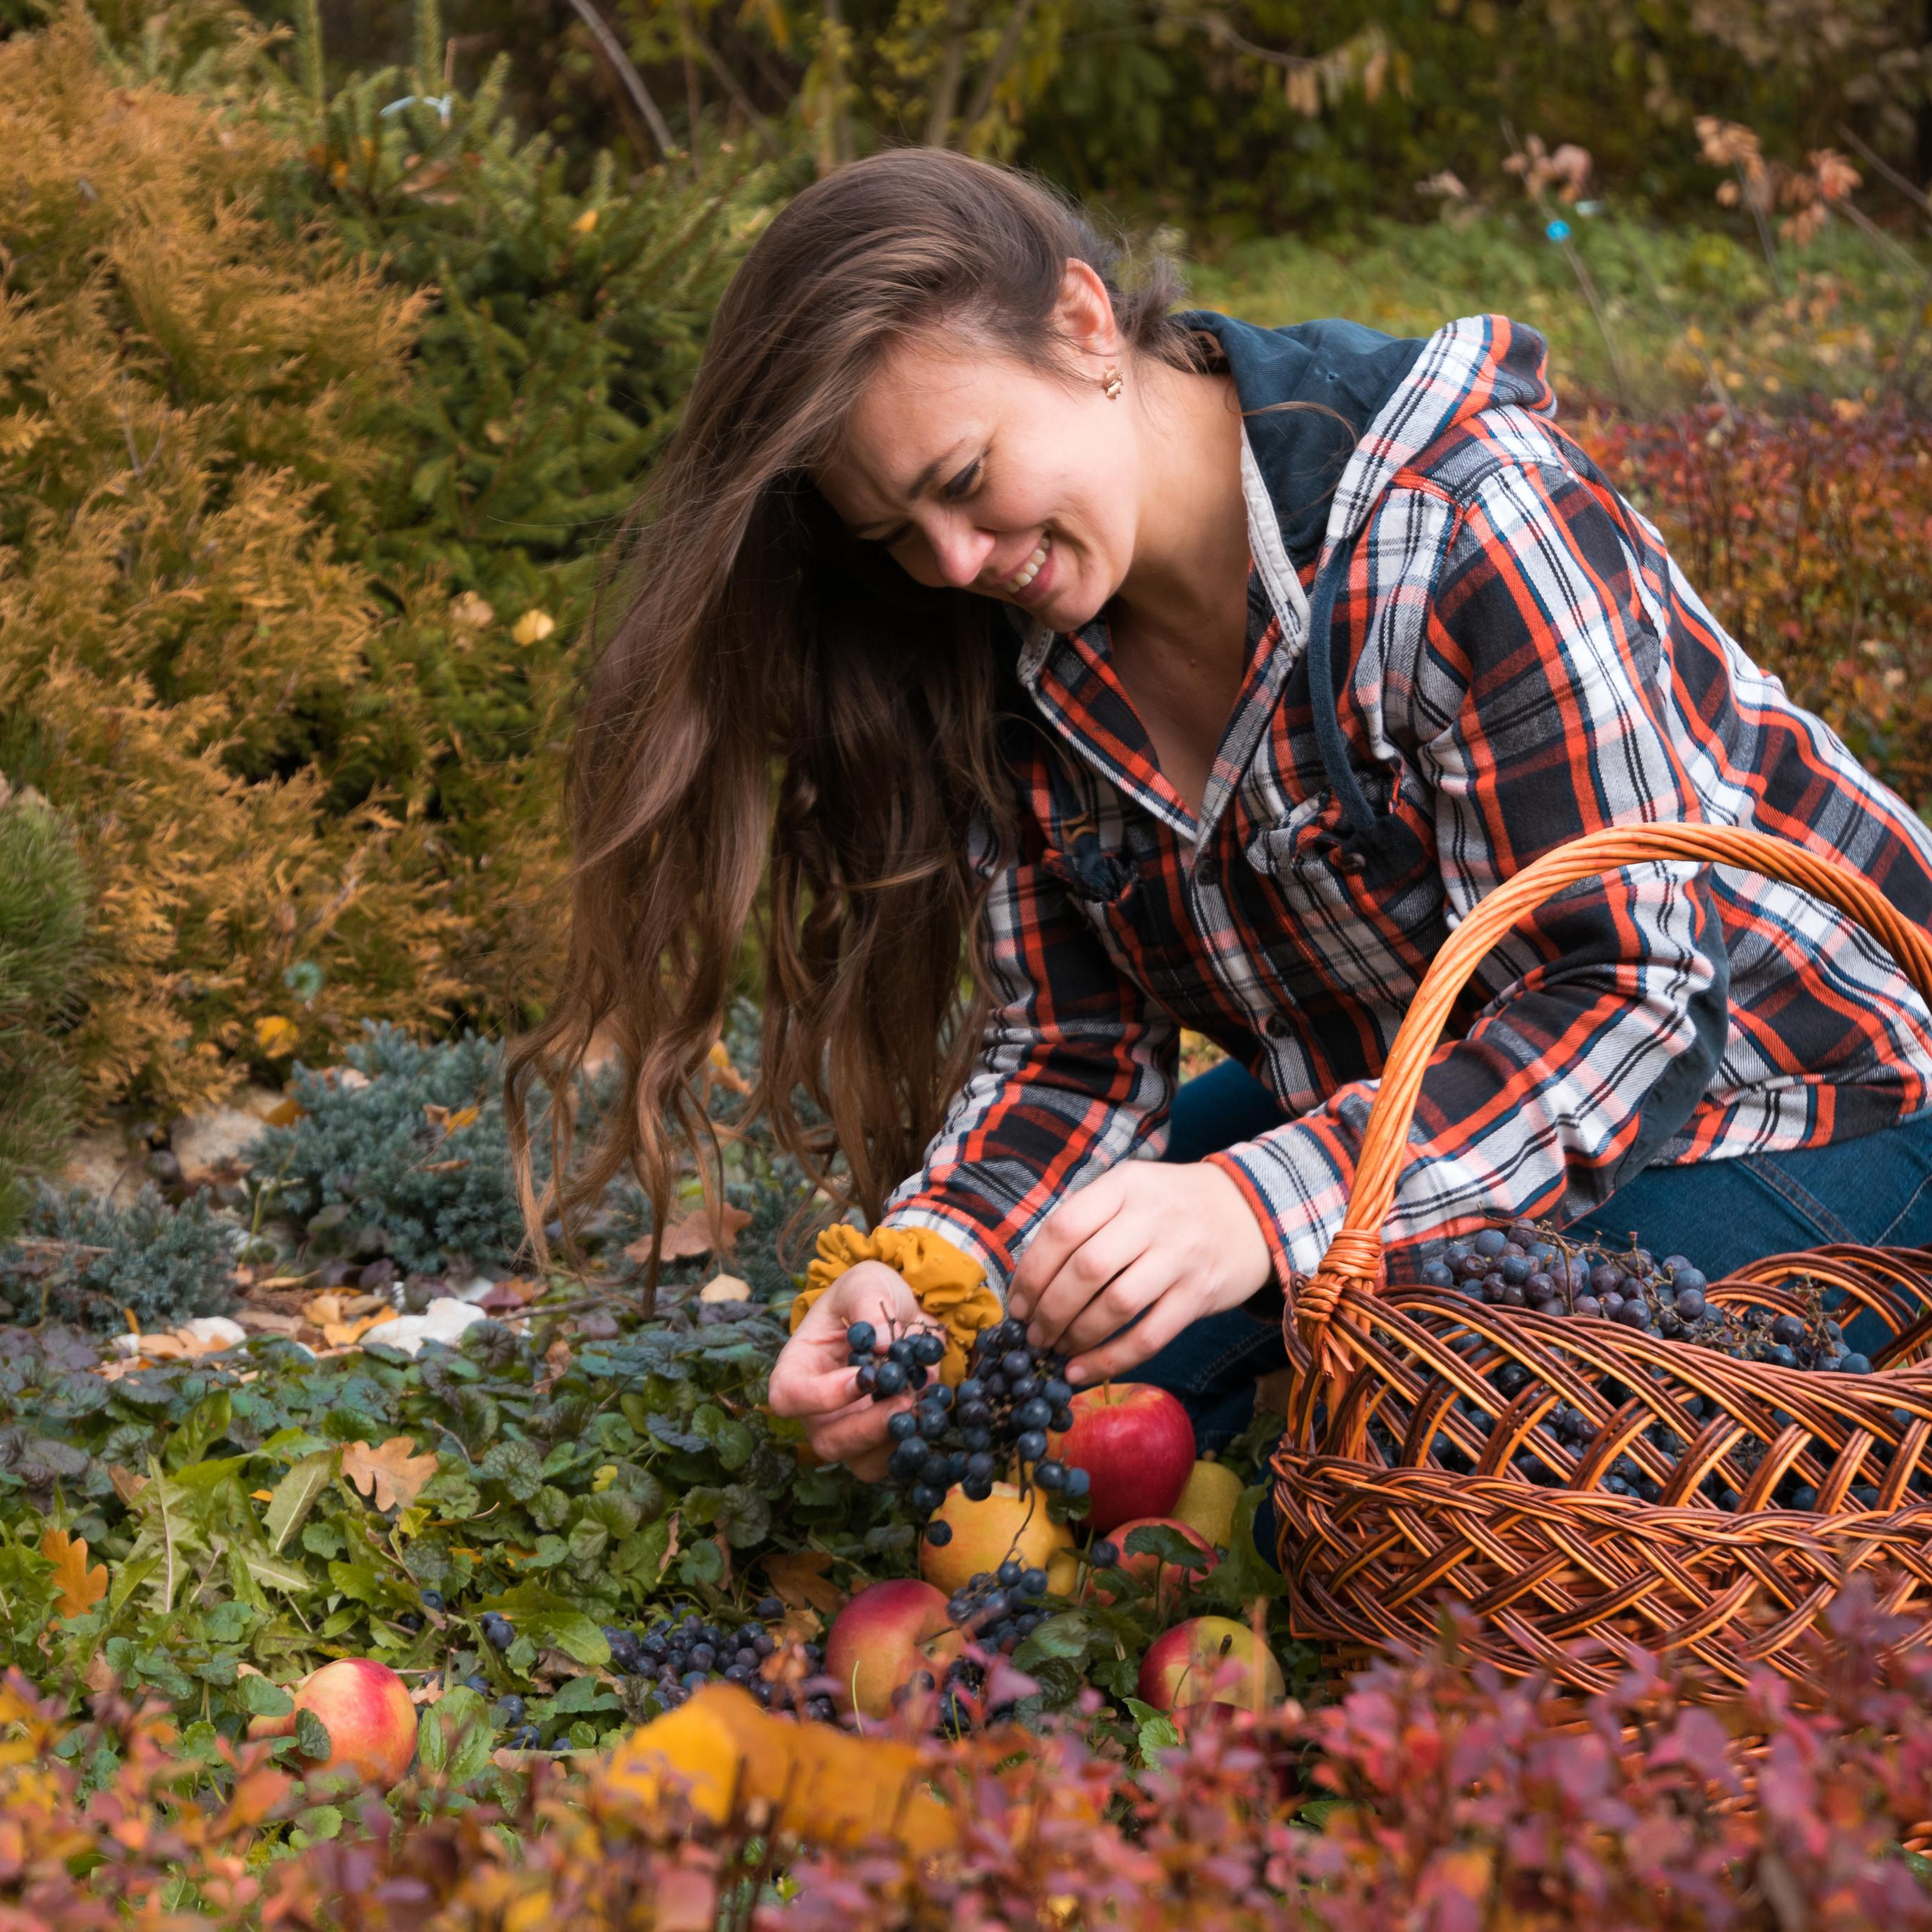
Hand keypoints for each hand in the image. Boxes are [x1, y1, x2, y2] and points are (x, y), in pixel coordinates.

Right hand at [766, 1261, 924, 1480]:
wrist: (900, 1309)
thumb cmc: (867, 1294)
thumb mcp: (865, 1282)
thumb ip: (868, 1306)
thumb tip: (883, 1344)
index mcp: (799, 1367)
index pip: (789, 1397)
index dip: (821, 1397)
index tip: (863, 1377)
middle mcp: (819, 1408)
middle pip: (827, 1441)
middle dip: (868, 1428)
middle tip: (904, 1400)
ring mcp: (851, 1428)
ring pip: (863, 1462)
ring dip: (896, 1442)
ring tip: (922, 1406)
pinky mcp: (883, 1438)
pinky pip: (895, 1460)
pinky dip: (917, 1442)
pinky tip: (931, 1410)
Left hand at [1005, 1162, 1271, 1385]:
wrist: (1251, 1210)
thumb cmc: (1171, 1205)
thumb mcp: (1129, 1190)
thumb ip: (1086, 1221)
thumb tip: (1030, 1280)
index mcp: (1124, 1187)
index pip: (1064, 1228)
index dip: (1032, 1272)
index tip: (1018, 1304)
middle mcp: (1152, 1218)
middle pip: (1087, 1269)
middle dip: (1049, 1310)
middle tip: (1032, 1335)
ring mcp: (1180, 1256)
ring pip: (1116, 1305)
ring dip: (1076, 1336)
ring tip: (1055, 1350)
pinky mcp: (1200, 1294)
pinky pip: (1149, 1335)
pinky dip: (1110, 1359)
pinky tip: (1083, 1371)